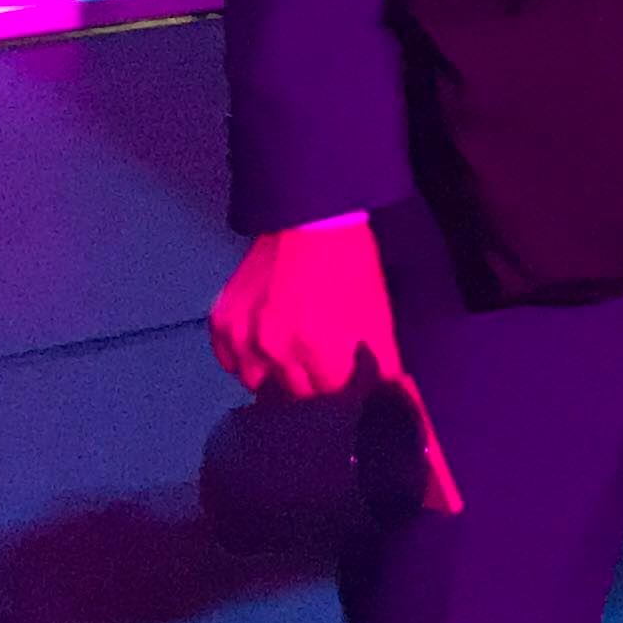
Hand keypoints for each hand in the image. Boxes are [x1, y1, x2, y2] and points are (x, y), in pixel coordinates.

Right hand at [208, 220, 464, 512]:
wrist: (310, 221)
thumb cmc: (351, 267)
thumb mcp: (377, 315)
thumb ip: (385, 365)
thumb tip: (400, 400)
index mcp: (318, 350)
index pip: (330, 401)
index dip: (343, 396)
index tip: (347, 388)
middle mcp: (274, 350)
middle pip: (294, 397)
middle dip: (312, 390)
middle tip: (322, 371)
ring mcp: (242, 336)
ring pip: (259, 385)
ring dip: (277, 379)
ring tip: (294, 358)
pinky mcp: (222, 321)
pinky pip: (230, 362)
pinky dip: (246, 361)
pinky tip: (264, 348)